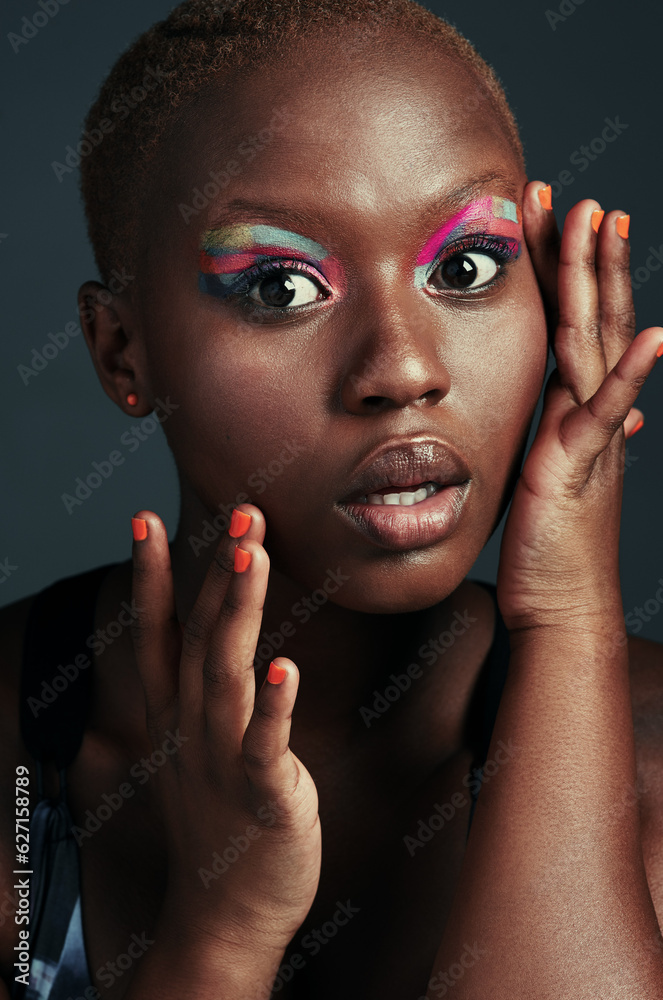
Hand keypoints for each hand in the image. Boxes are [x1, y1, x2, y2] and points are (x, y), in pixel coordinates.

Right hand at [128, 504, 320, 953]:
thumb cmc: (221, 816)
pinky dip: (271, 709)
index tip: (143, 519)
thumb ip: (206, 688)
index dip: (150, 577)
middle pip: (197, 639)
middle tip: (240, 513)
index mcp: (175, 715)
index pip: (155, 634)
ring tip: (249, 559)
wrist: (227, 913)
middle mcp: (191, 729)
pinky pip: (264, 747)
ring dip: (235, 614)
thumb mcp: (198, 744)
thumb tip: (219, 632)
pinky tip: (281, 669)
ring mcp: (223, 761)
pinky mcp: (263, 797)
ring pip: (224, 676)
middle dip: (214, 572)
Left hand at [497, 184, 662, 633]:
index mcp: (571, 410)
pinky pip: (607, 413)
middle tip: (581, 198)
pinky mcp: (578, 467)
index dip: (564, 276)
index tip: (556, 223)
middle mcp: (586, 413)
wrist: (560, 606)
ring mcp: (588, 436)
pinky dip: (630, 376)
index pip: (570, 328)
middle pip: (590, 320)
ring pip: (596, 347)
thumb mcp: (551, 476)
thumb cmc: (547, 547)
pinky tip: (654, 336)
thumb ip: (566, 433)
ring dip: (600, 286)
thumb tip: (595, 412)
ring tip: (602, 225)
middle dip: (584, 258)